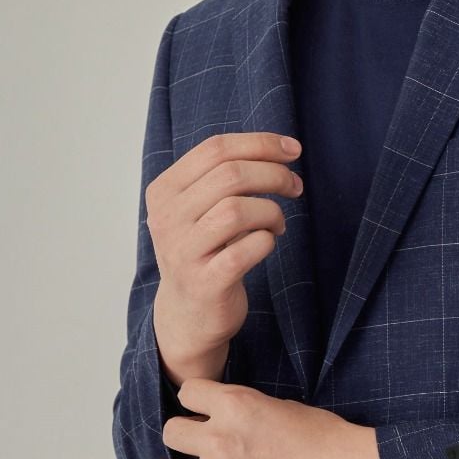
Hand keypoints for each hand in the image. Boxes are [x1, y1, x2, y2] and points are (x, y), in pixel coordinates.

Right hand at [147, 132, 302, 356]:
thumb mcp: (201, 207)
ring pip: (238, 210)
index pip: (215, 149)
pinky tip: (267, 244)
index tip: (293, 150)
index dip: (260, 144)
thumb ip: (227, 176)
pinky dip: (267, 241)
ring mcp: (183, 252)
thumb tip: (283, 149)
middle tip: (295, 187)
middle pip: (230, 175)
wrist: (187, 314)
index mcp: (164, 190)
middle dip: (274, 174)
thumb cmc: (205, 251)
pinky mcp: (205, 282)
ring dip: (272, 211)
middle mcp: (167, 219)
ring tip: (278, 223)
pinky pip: (248, 249)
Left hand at [153, 377, 393, 458]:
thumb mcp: (283, 407)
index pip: (187, 393)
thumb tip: (226, 421)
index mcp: (237, 405)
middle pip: (171, 433)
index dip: (196, 406)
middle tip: (204, 452)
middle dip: (186, 441)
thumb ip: (246, 412)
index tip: (205, 417)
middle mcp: (221, 440)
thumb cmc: (330, 443)